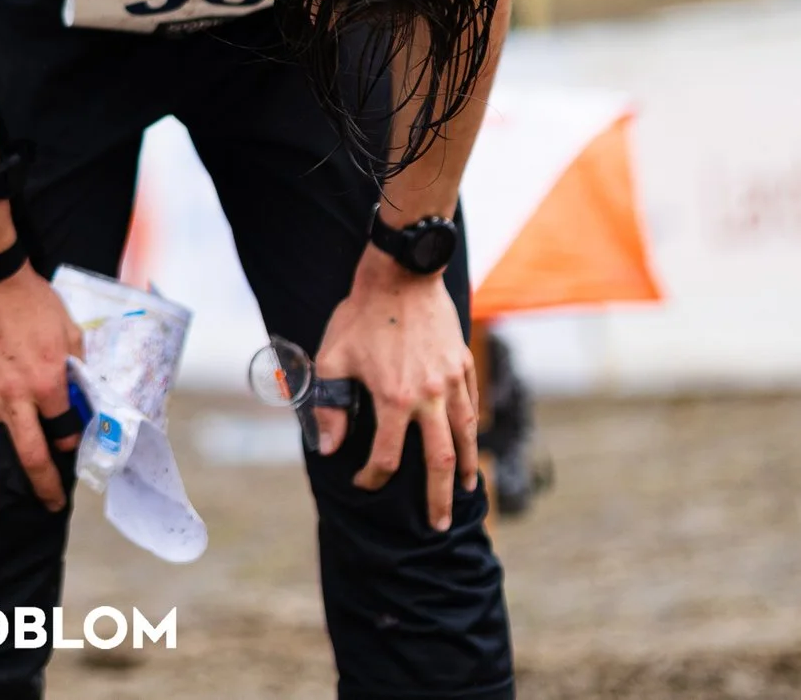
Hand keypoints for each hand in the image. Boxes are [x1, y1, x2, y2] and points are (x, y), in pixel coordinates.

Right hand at [0, 266, 84, 521]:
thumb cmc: (34, 301)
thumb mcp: (71, 331)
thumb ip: (77, 367)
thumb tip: (84, 393)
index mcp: (48, 384)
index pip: (66, 429)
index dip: (72, 442)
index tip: (70, 448)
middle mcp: (15, 397)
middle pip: (32, 453)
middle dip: (43, 485)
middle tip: (50, 507)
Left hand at [311, 246, 480, 529]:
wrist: (402, 274)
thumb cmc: (362, 315)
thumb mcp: (333, 357)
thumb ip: (330, 405)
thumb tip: (328, 448)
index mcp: (395, 398)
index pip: (387, 456)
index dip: (373, 476)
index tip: (363, 482)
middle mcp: (429, 397)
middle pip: (440, 461)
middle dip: (438, 498)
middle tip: (437, 525)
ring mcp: (452, 381)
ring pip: (466, 437)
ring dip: (466, 469)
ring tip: (463, 493)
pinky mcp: (463, 364)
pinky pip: (472, 407)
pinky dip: (472, 432)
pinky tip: (469, 444)